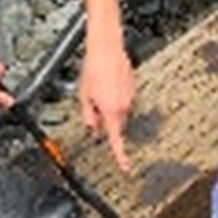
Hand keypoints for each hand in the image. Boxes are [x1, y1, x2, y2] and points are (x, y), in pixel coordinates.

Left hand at [76, 37, 136, 173]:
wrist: (106, 49)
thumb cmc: (93, 70)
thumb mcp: (84, 97)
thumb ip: (89, 117)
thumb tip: (93, 129)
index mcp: (111, 112)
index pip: (116, 140)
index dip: (121, 157)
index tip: (126, 168)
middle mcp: (124, 106)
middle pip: (116, 123)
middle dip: (106, 120)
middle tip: (94, 105)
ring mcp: (131, 96)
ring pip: (120, 109)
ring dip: (110, 104)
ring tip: (99, 86)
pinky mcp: (134, 86)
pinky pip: (124, 97)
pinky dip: (116, 94)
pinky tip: (108, 80)